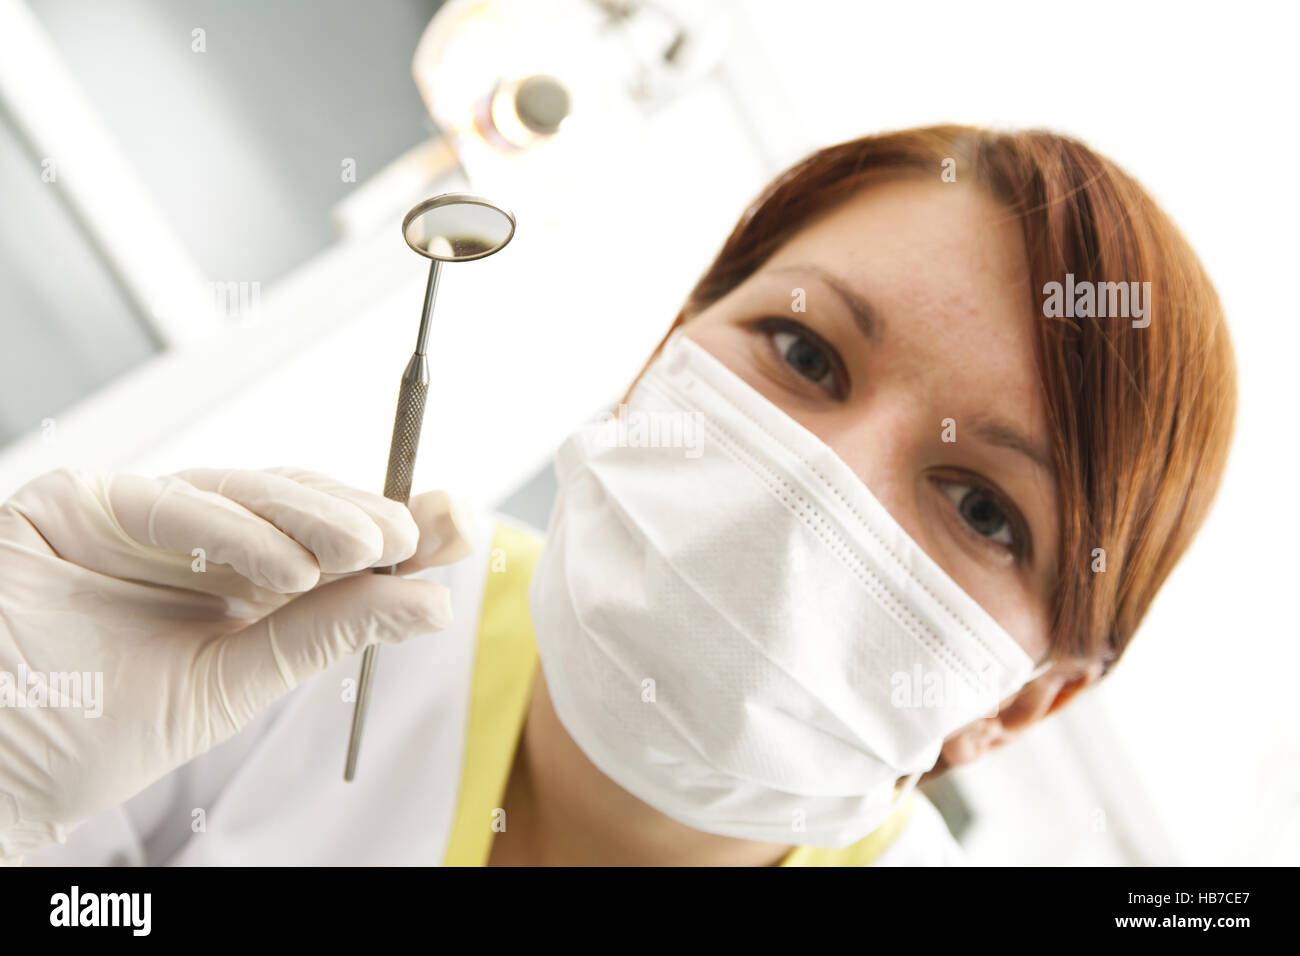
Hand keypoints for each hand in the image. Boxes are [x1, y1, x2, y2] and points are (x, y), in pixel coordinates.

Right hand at [0, 466, 471, 861]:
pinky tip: (288, 564)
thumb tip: (430, 602)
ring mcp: (145, 516)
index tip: (456, 527)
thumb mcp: (233, 685)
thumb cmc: (92, 730)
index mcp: (241, 587)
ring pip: (250, 491)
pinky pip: (172, 498)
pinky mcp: (84, 500)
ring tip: (372, 547)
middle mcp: (202, 543)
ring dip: (318, 516)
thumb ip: (323, 635)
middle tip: (420, 534)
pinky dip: (234, 527)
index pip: (331, 544)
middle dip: (366, 516)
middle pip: (301, 506)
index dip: (394, 528)